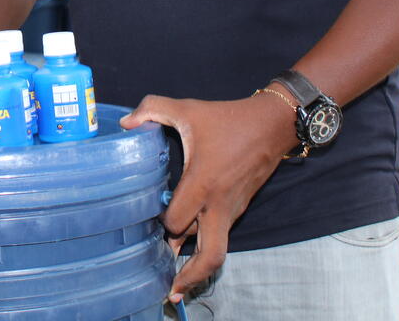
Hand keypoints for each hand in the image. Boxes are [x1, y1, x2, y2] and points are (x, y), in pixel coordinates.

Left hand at [120, 93, 295, 302]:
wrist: (272, 125)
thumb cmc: (227, 118)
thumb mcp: (187, 109)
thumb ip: (153, 109)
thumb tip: (126, 124)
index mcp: (203, 184)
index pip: (177, 222)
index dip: (161, 224)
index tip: (149, 219)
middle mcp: (219, 204)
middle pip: (210, 256)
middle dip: (189, 275)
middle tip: (169, 289)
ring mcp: (232, 210)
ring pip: (216, 250)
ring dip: (197, 266)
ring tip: (176, 279)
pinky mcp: (239, 209)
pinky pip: (221, 235)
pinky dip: (206, 246)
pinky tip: (189, 247)